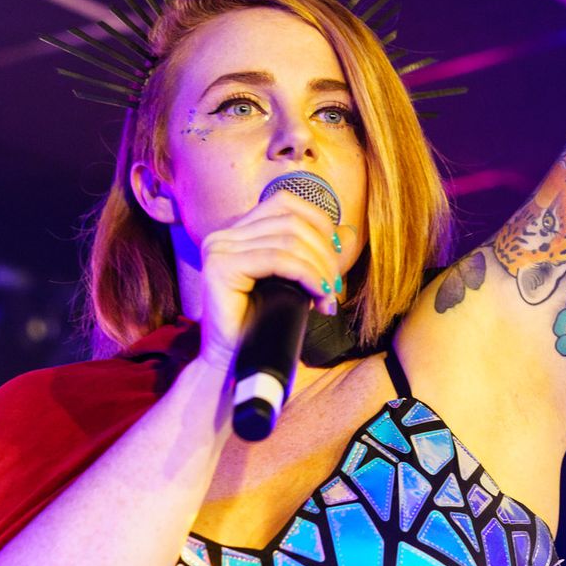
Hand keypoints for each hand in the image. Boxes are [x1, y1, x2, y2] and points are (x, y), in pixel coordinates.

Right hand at [196, 191, 343, 371]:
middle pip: (291, 221)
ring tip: (328, 296)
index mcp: (238, 231)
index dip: (319, 222)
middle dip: (324, 252)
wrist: (235, 363)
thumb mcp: (294, 281)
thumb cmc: (264, 324)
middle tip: (335, 285)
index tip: (337, 256)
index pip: (285, 202)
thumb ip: (313, 254)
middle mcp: (223, 235)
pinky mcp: (221, 267)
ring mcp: (219, 248)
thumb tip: (347, 232)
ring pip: (289, 240)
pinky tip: (318, 295)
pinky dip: (308, 275)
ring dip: (319, 268)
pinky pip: (279, 259)